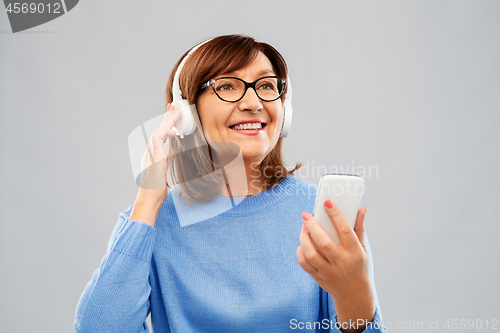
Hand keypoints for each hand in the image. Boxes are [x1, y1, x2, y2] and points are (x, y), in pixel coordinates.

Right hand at [129, 104, 180, 226]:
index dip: (166, 126)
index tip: (173, 116)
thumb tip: (172, 167)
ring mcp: (149, 155)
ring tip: (177, 112)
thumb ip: (166, 169)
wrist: (149, 201)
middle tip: (173, 106)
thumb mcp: (164, 176)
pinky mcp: (153, 158)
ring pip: (158, 132)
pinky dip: (164, 133)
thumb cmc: (156, 192)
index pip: (160, 137)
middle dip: (167, 118)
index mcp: (152, 156)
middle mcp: (149, 153)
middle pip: (158, 131)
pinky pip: (157, 141)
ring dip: (168, 121)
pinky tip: (172, 131)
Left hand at [296, 199, 374, 331]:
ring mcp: (329, 272)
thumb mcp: (363, 249)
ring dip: (304, 239)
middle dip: (313, 226)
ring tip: (303, 228)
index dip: (335, 215)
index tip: (327, 202)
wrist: (355, 294)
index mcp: (355, 252)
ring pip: (311, 254)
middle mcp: (341, 262)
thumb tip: (361, 208)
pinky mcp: (318, 278)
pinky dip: (300, 252)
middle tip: (306, 214)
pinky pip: (304, 264)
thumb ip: (359, 228)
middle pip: (323, 242)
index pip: (345, 231)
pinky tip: (302, 243)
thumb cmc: (358, 266)